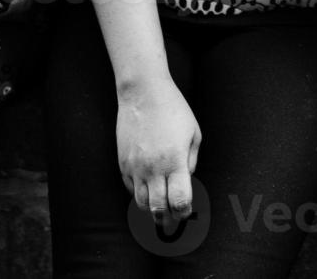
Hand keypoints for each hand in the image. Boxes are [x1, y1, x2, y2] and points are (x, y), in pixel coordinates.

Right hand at [115, 78, 200, 227]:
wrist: (142, 94)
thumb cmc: (173, 110)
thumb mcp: (193, 134)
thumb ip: (191, 161)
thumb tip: (186, 180)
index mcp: (174, 161)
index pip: (179, 200)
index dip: (184, 211)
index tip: (187, 212)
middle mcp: (153, 168)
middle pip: (158, 208)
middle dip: (167, 219)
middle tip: (173, 221)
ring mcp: (135, 167)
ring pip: (141, 203)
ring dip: (152, 209)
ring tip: (160, 209)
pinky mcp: (123, 163)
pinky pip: (130, 188)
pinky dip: (139, 194)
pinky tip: (147, 190)